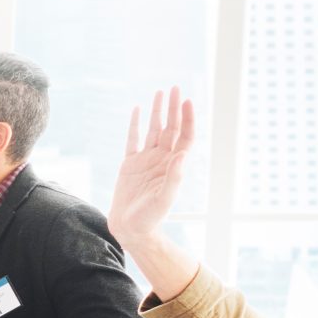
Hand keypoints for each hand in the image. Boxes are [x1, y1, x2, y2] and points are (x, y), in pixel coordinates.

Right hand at [109, 88, 204, 302]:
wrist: (131, 228)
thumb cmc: (151, 217)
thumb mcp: (164, 199)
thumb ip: (174, 177)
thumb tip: (182, 155)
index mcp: (173, 165)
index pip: (184, 136)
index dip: (187, 118)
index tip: (187, 101)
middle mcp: (162, 159)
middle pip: (171, 127)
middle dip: (174, 108)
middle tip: (175, 89)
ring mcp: (146, 160)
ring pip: (153, 129)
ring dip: (158, 112)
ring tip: (160, 93)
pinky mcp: (130, 164)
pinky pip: (134, 139)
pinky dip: (136, 125)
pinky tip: (137, 110)